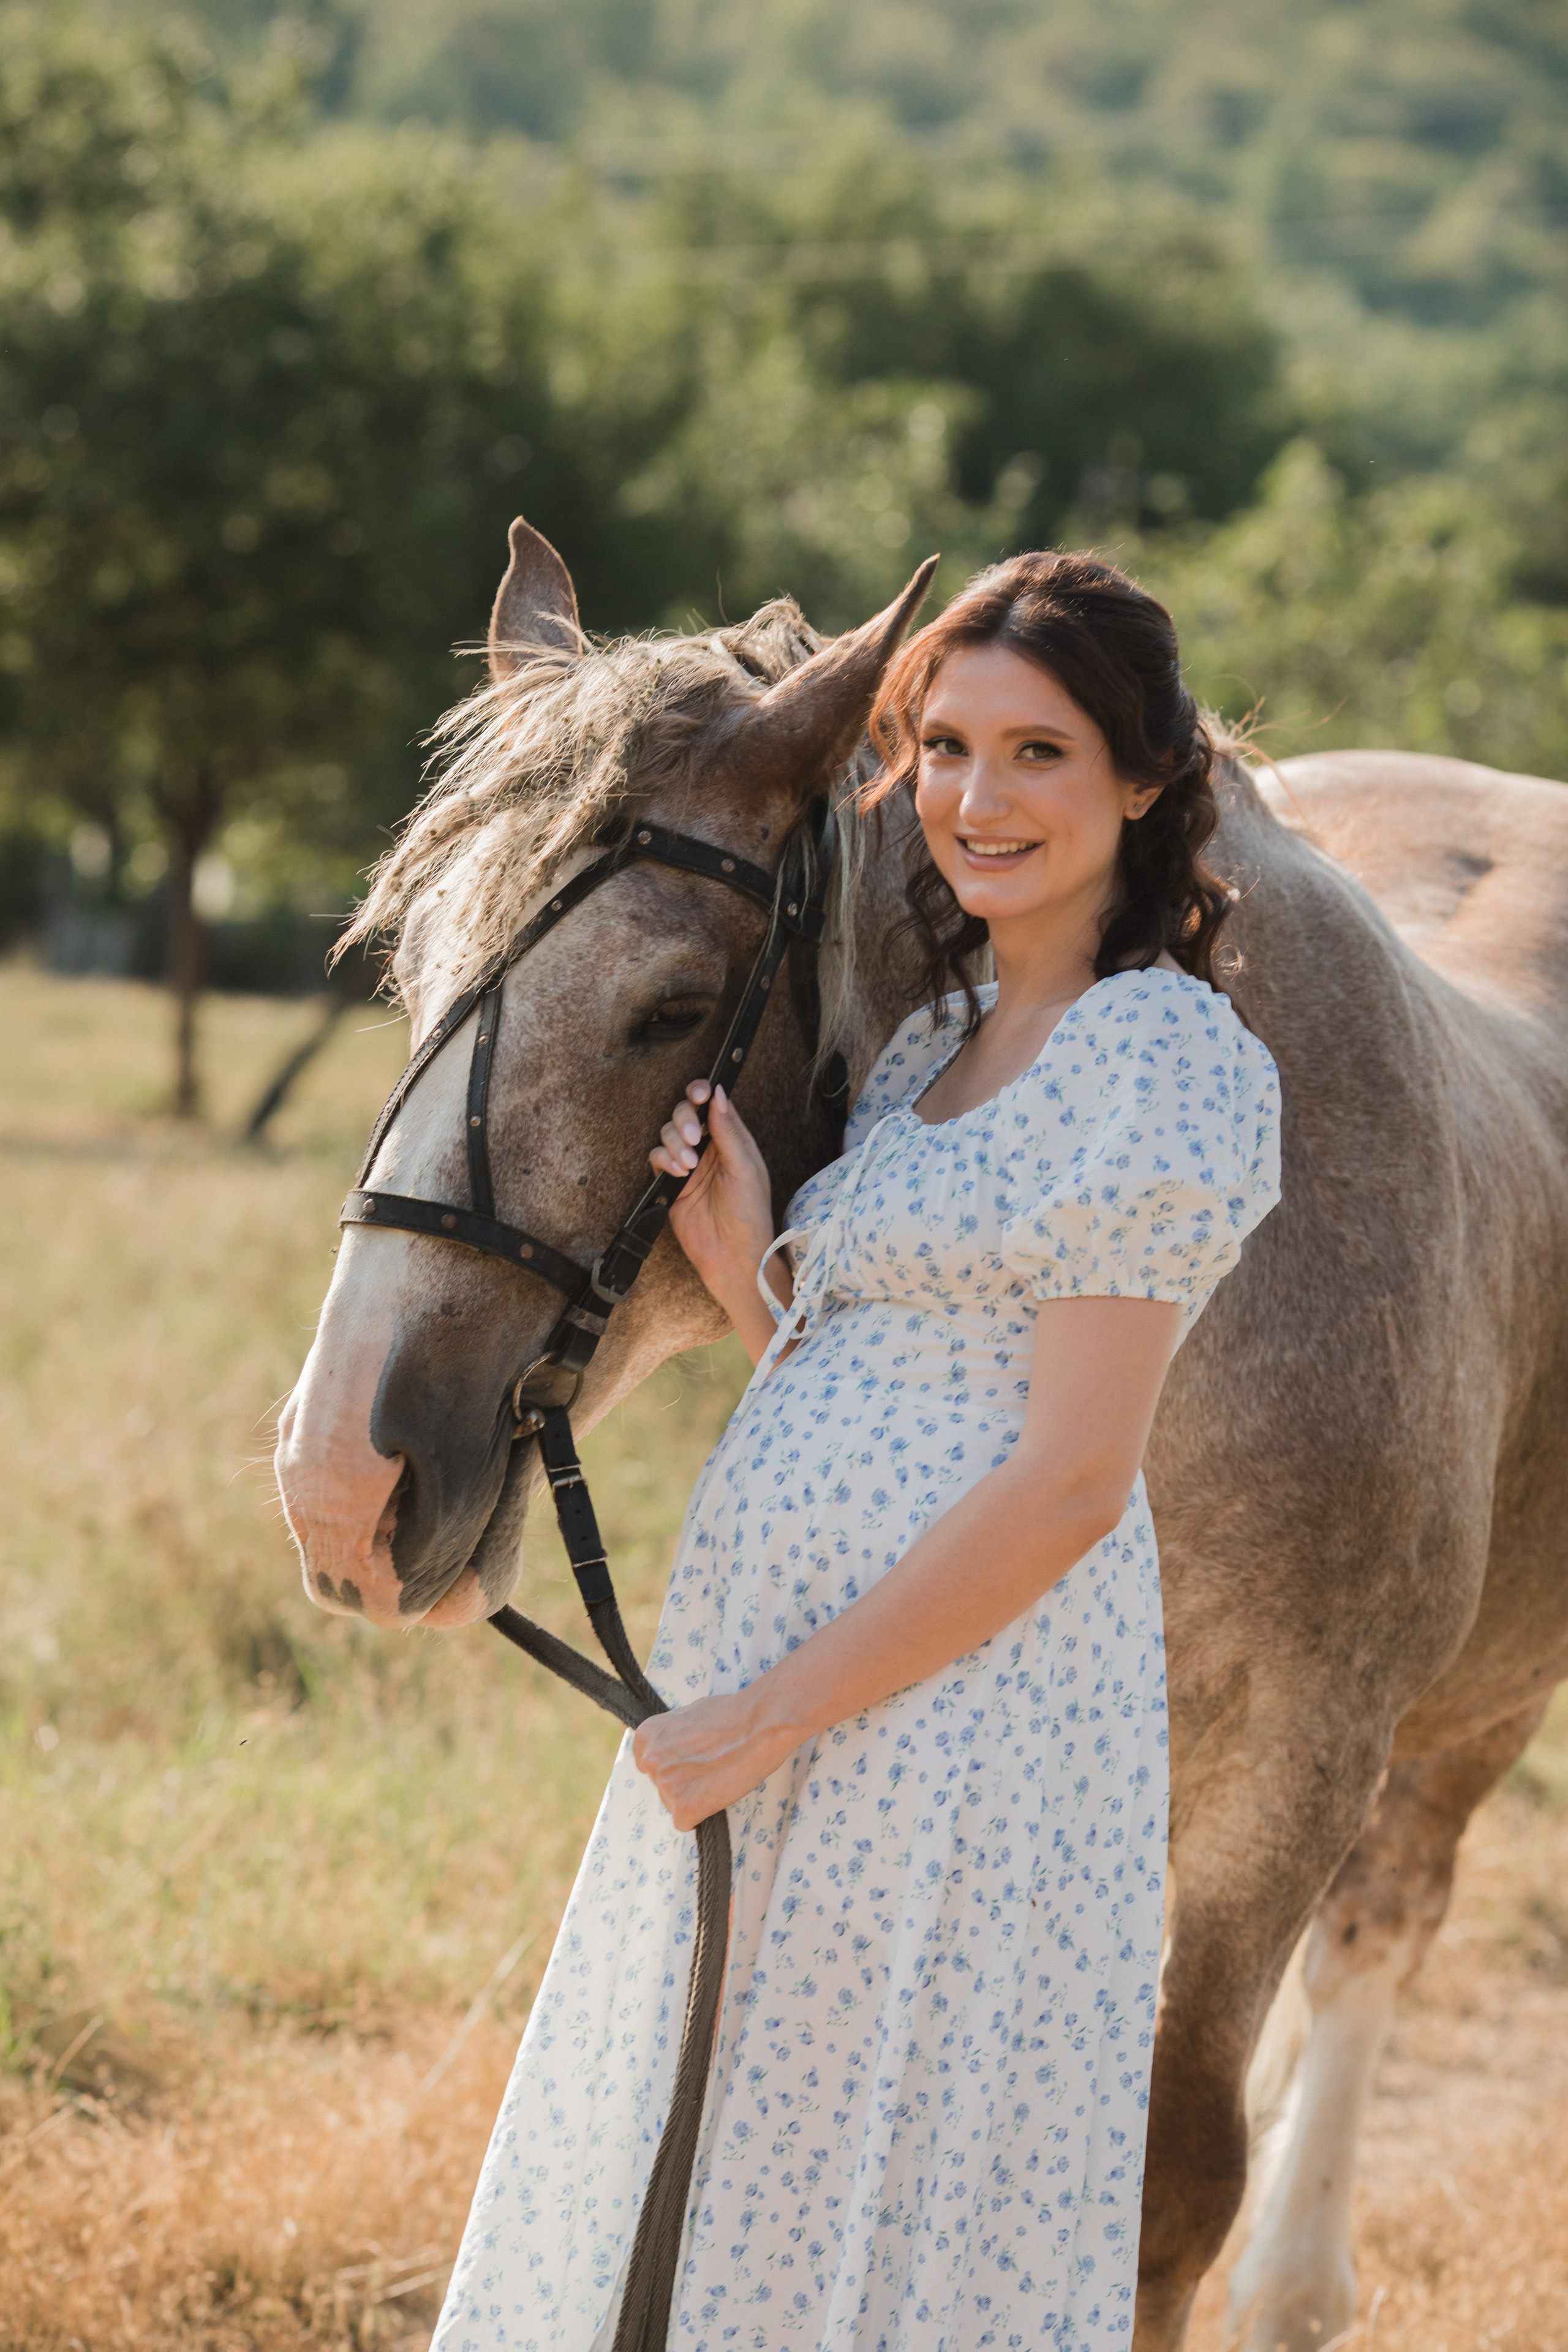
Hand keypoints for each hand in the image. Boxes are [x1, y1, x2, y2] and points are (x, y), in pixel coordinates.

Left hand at [632, 1686, 806, 1829]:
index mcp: (647, 1736)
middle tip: (711, 1768)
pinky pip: (687, 1822)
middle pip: (663, 1785)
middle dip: (684, 1781)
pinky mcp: (683, 1808)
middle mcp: (650, 1761)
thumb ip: (673, 1736)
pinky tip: (719, 1792)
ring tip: (719, 1776)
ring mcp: (665, 1785)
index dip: (675, 1765)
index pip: (651, 1764)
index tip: (692, 1761)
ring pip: (675, 1804)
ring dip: (695, 1797)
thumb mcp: (688, 1715)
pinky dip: (703, 1814)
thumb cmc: (732, 1715)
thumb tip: (675, 1747)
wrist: (759, 1725)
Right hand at [650, 1080, 776, 1324]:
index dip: (702, 1093)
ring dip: (674, 1143)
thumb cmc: (750, 1214)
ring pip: (667, 1134)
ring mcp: (689, 1165)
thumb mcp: (745, 1168)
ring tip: (689, 1165)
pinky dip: (664, 1160)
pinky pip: (657, 1158)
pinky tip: (678, 1173)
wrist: (732, 1255)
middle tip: (693, 1138)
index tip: (698, 1093)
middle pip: (685, 1115)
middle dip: (684, 1120)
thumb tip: (718, 1094)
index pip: (713, 1105)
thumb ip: (729, 1131)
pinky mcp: (671, 1183)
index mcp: (733, 1141)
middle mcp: (710, 1149)